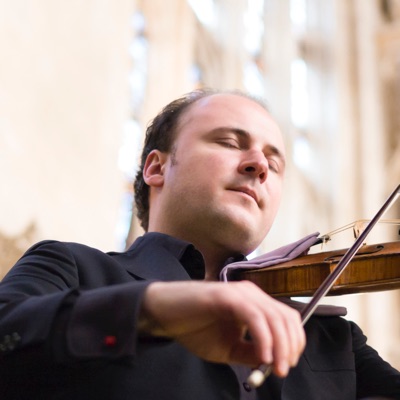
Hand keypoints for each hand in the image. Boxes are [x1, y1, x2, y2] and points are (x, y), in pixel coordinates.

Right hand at [139, 280, 304, 376]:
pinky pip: (254, 316)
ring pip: (273, 317)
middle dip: (291, 346)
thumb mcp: (228, 348)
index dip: (295, 342)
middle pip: (286, 317)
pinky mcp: (227, 296)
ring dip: (280, 345)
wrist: (165, 314)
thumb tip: (274, 362)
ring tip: (275, 367)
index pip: (287, 318)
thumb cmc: (194, 328)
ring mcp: (240, 293)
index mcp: (254, 304)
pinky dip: (263, 337)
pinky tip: (263, 355)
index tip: (287, 364)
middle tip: (284, 369)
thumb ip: (251, 353)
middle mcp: (251, 294)